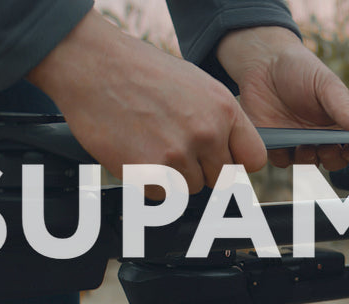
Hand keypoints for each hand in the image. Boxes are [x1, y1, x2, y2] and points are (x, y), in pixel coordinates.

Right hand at [27, 11, 265, 196]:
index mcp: (224, 109)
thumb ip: (218, 119)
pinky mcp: (147, 171)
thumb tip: (230, 150)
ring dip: (173, 176)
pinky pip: (161, 195)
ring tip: (152, 144)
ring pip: (190, 188)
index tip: (222, 160)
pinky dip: (149, 182)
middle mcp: (206, 133)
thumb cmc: (141, 71)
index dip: (236, 162)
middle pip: (221, 179)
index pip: (254, 159)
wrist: (94, 65)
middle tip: (175, 148)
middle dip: (201, 169)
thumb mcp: (197, 85)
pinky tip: (137, 152)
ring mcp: (177, 154)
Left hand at [216, 26, 348, 170]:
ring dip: (309, 159)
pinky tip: (282, 142)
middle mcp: (321, 138)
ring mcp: (298, 143)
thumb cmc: (300, 70)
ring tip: (305, 146)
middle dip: (333, 158)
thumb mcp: (327, 85)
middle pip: (335, 162)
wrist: (264, 62)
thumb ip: (345, 109)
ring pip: (308, 165)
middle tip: (327, 146)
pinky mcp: (276, 144)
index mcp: (340, 124)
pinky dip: (283, 156)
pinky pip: (281, 160)